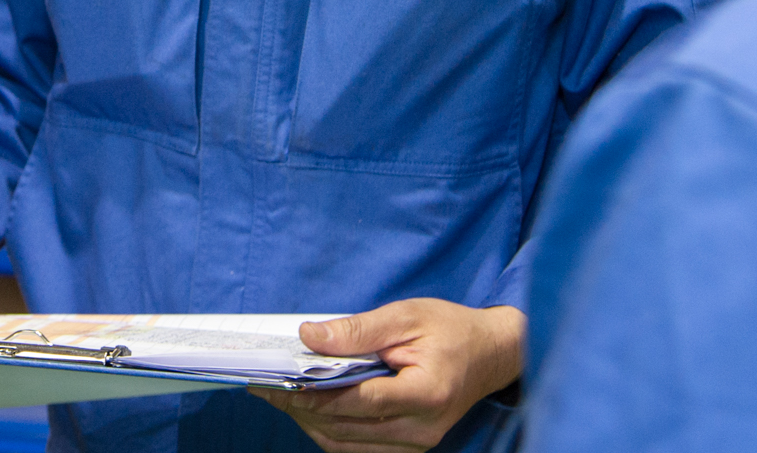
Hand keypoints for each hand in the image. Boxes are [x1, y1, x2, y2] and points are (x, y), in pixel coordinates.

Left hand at [253, 300, 523, 451]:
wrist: (490, 355)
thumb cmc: (450, 330)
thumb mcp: (405, 315)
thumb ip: (357, 330)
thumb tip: (309, 336)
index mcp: (425, 393)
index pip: (357, 402)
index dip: (314, 396)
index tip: (278, 383)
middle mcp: (421, 429)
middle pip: (346, 428)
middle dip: (301, 410)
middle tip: (266, 388)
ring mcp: (417, 444)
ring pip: (347, 446)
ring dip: (311, 423)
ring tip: (281, 398)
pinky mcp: (410, 447)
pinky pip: (359, 449)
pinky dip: (330, 432)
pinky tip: (311, 410)